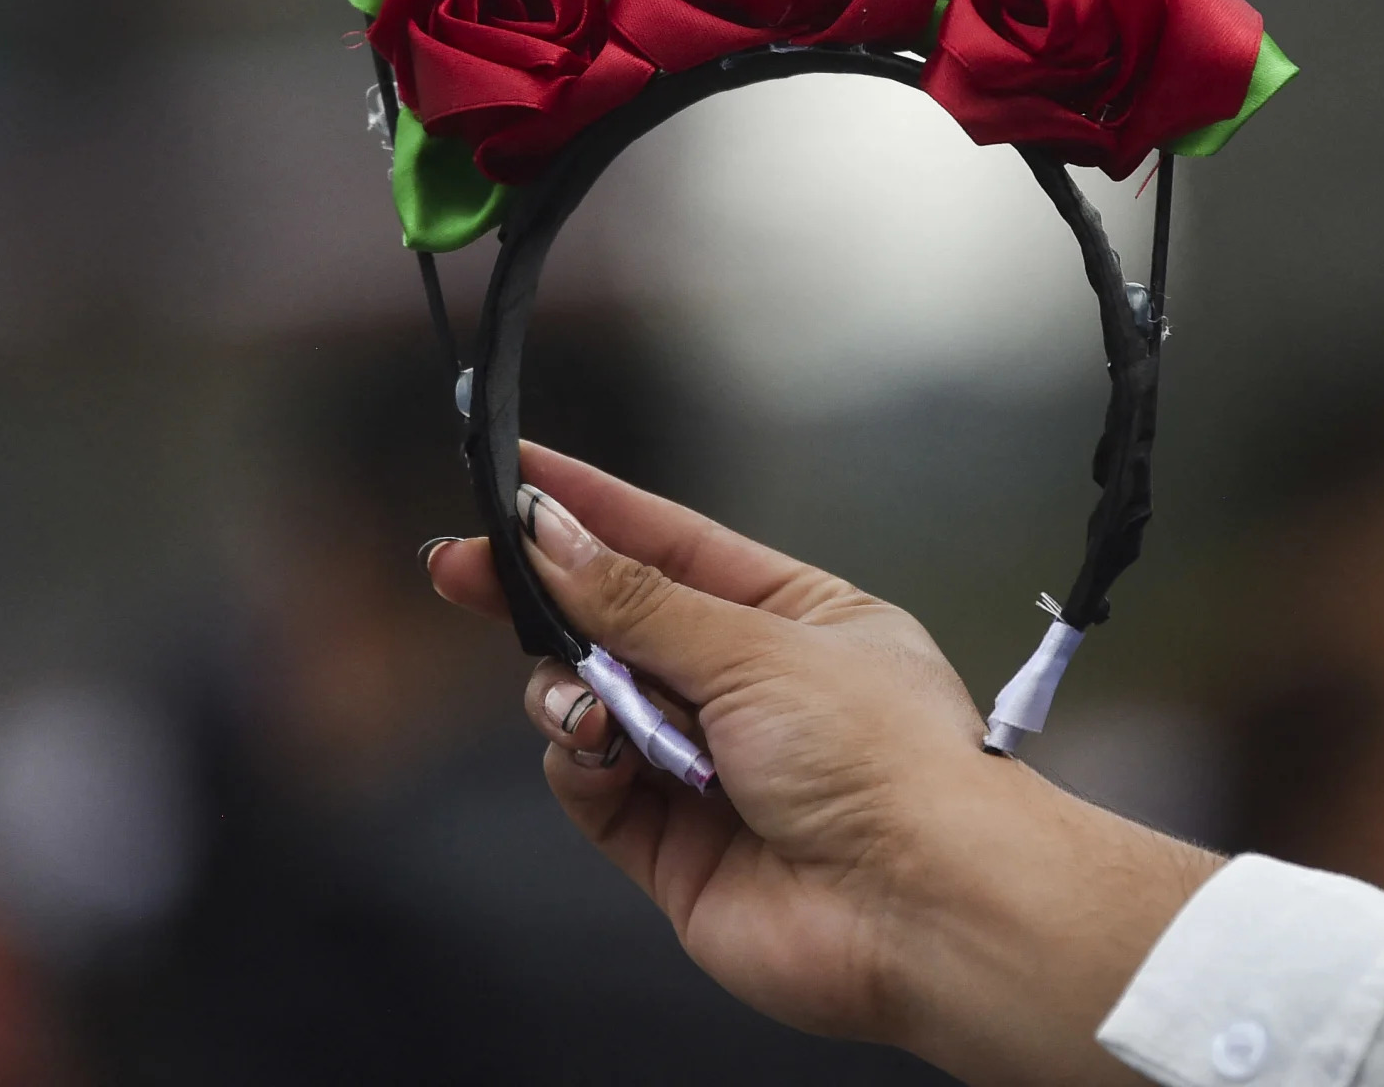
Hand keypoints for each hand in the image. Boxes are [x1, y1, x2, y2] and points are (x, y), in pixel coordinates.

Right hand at [427, 444, 1220, 1084]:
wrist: (921, 909)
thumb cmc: (884, 761)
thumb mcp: (756, 646)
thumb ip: (636, 602)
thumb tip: (551, 537)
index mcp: (799, 618)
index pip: (673, 546)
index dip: (591, 510)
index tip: (514, 474)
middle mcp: (752, 690)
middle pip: (618, 626)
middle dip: (542, 596)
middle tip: (461, 565)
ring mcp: (709, 769)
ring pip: (594, 703)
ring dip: (572, 689)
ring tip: (584, 697)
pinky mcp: (673, 848)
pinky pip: (593, 784)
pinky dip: (582, 760)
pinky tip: (598, 746)